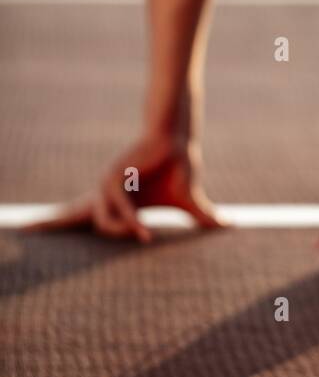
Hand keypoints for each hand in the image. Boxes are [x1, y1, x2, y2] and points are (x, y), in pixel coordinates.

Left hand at [26, 133, 228, 241]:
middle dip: (49, 223)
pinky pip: (118, 209)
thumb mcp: (189, 201)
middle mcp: (106, 194)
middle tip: (28, 233)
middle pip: (72, 215)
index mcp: (117, 201)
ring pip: (103, 223)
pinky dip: (130, 222)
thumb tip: (231, 226)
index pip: (83, 215)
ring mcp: (107, 186)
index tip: (32, 229)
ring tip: (144, 236)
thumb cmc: (181, 167)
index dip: (60, 223)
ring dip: (124, 232)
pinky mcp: (114, 178)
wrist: (180, 141)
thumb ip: (203, 217)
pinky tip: (144, 231)